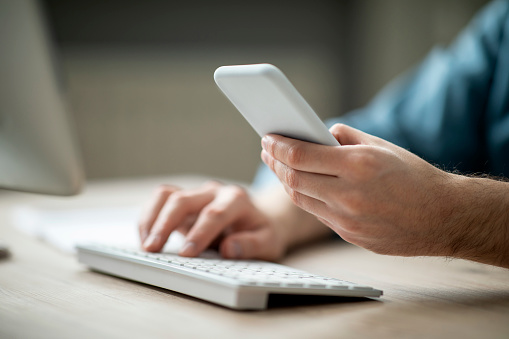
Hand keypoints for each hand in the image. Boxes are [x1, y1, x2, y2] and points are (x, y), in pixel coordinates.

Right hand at [138, 181, 287, 260]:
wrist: (257, 219)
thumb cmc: (261, 232)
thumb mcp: (268, 242)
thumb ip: (252, 245)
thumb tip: (229, 249)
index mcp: (237, 199)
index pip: (215, 213)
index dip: (199, 233)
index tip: (186, 254)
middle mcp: (214, 191)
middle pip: (184, 200)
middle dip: (166, 224)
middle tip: (154, 250)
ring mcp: (196, 194)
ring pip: (166, 195)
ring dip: (152, 219)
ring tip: (146, 246)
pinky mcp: (183, 200)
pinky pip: (160, 200)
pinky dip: (149, 217)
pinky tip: (145, 238)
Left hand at [260, 123, 464, 256]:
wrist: (443, 216)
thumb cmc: (414, 176)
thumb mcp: (381, 146)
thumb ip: (346, 137)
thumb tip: (318, 134)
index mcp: (358, 166)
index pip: (300, 156)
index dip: (278, 146)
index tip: (267, 138)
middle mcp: (349, 195)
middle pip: (293, 179)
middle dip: (275, 163)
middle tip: (267, 151)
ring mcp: (348, 220)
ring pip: (300, 199)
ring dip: (285, 181)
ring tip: (280, 166)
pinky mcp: (349, 235)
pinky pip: (318, 214)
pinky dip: (305, 197)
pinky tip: (302, 185)